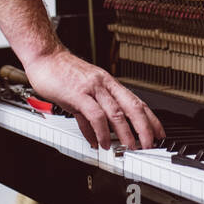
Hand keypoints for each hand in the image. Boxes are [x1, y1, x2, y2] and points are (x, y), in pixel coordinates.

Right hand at [22, 47, 164, 150]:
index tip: (158, 133)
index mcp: (109, 83)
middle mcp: (105, 85)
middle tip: (150, 144)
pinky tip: (102, 142)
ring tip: (130, 148)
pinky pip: (95, 115)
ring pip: (116, 113)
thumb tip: (94, 135)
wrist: (45, 56)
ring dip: (126, 133)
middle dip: (145, 128)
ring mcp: (92, 88)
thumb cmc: (62, 72)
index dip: (150, 118)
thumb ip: (90, 115)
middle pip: (133, 107)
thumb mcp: (82, 93)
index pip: (136, 101)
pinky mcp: (78, 94)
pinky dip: (101, 131)